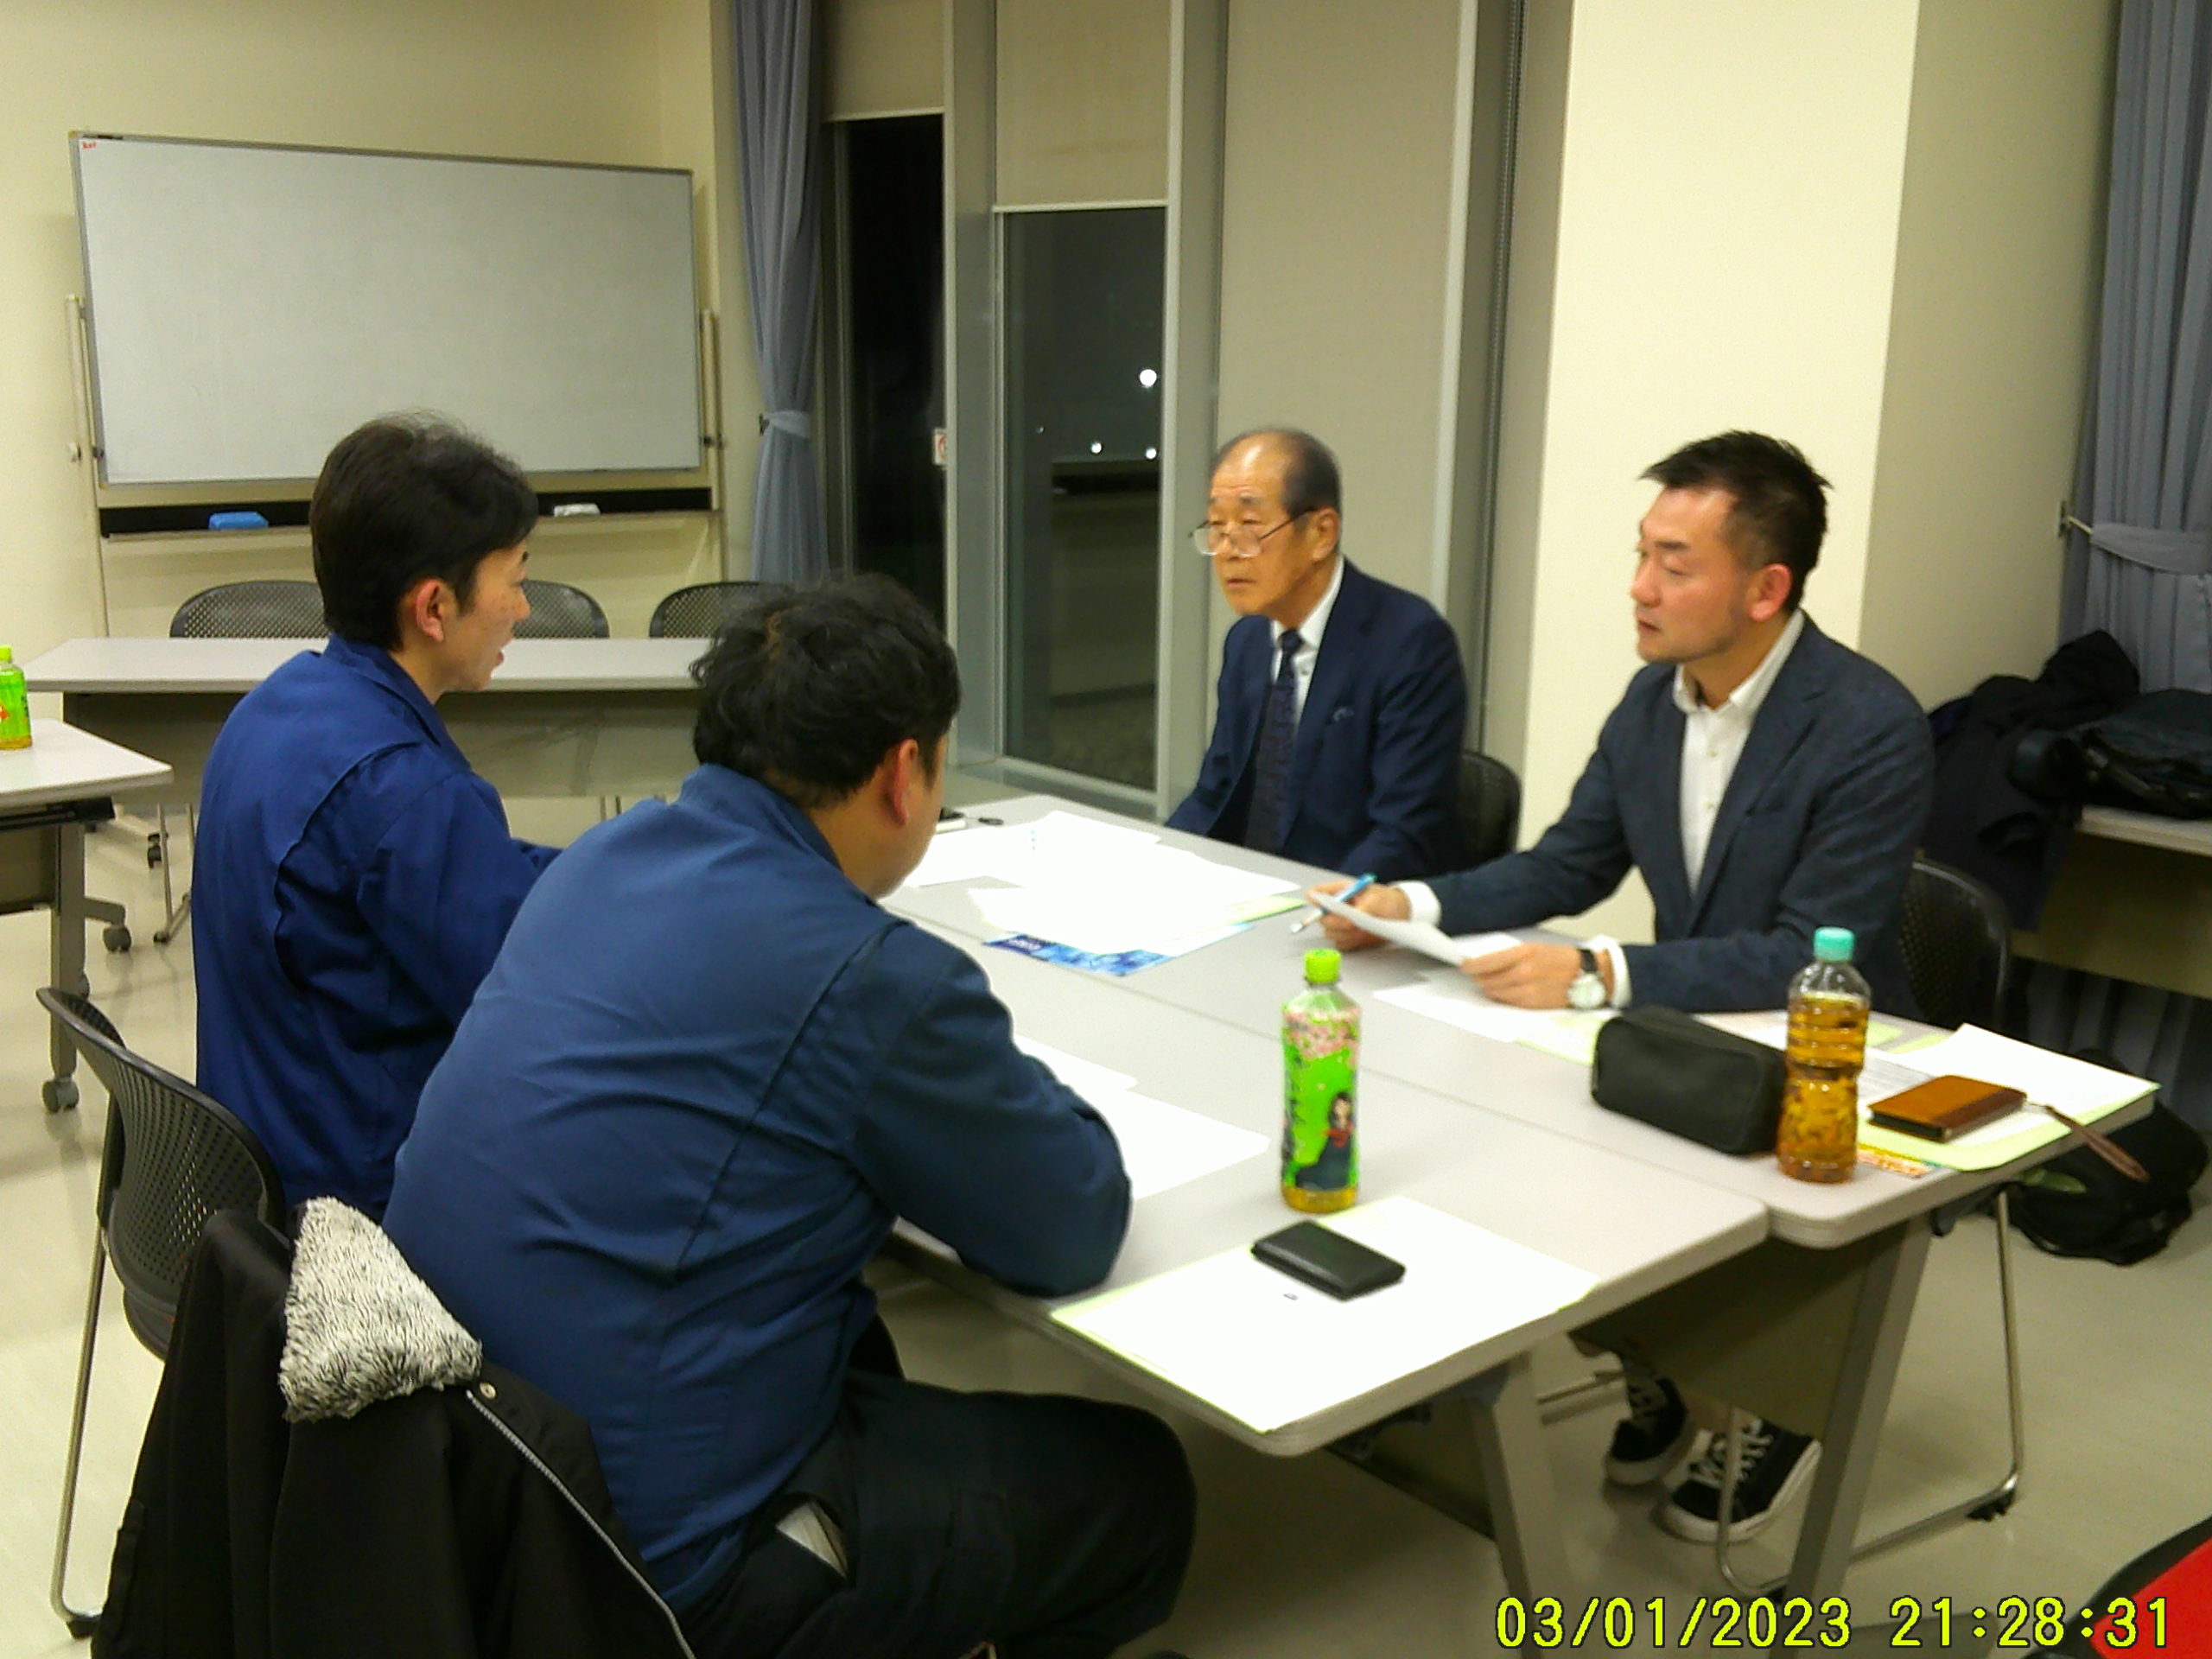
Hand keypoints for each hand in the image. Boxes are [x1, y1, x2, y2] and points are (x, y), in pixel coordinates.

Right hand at [1307, 880, 1409, 950]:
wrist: (1400, 915)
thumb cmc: (1388, 901)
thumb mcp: (1377, 901)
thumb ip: (1362, 909)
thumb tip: (1348, 920)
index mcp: (1341, 892)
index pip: (1318, 893)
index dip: (1316, 900)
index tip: (1321, 907)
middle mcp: (1337, 908)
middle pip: (1322, 918)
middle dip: (1335, 923)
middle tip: (1351, 924)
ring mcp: (1341, 924)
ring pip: (1330, 933)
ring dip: (1344, 934)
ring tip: (1361, 930)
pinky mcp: (1348, 938)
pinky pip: (1340, 944)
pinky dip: (1350, 943)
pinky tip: (1361, 938)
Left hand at [1461, 941, 1602, 1008]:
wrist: (1585, 974)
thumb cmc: (1559, 958)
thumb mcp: (1533, 948)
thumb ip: (1509, 956)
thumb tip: (1485, 963)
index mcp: (1524, 953)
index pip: (1487, 962)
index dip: (1471, 965)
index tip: (1464, 966)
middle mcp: (1524, 972)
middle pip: (1487, 979)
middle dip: (1479, 977)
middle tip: (1477, 974)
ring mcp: (1528, 990)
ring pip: (1494, 993)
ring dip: (1489, 988)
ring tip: (1491, 982)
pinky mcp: (1532, 1004)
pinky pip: (1507, 1002)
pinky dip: (1502, 997)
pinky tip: (1506, 991)